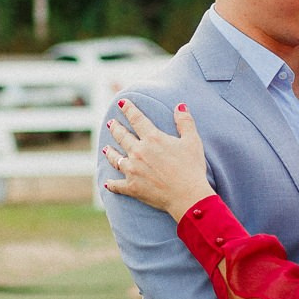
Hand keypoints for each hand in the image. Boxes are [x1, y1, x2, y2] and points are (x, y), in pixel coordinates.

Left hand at [101, 100, 214, 220]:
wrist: (187, 196)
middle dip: (115, 128)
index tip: (121, 102)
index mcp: (152, 139)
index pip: (137, 119)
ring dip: (110, 153)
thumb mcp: (192, 141)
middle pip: (122, 136)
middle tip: (110, 123)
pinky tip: (108, 183)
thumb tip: (180, 106)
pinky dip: (112, 184)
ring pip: (115, 159)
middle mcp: (138, 152)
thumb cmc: (192, 168)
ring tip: (106, 149)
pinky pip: (117, 185)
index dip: (128, 109)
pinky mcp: (132, 187)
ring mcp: (132, 170)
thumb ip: (185, 122)